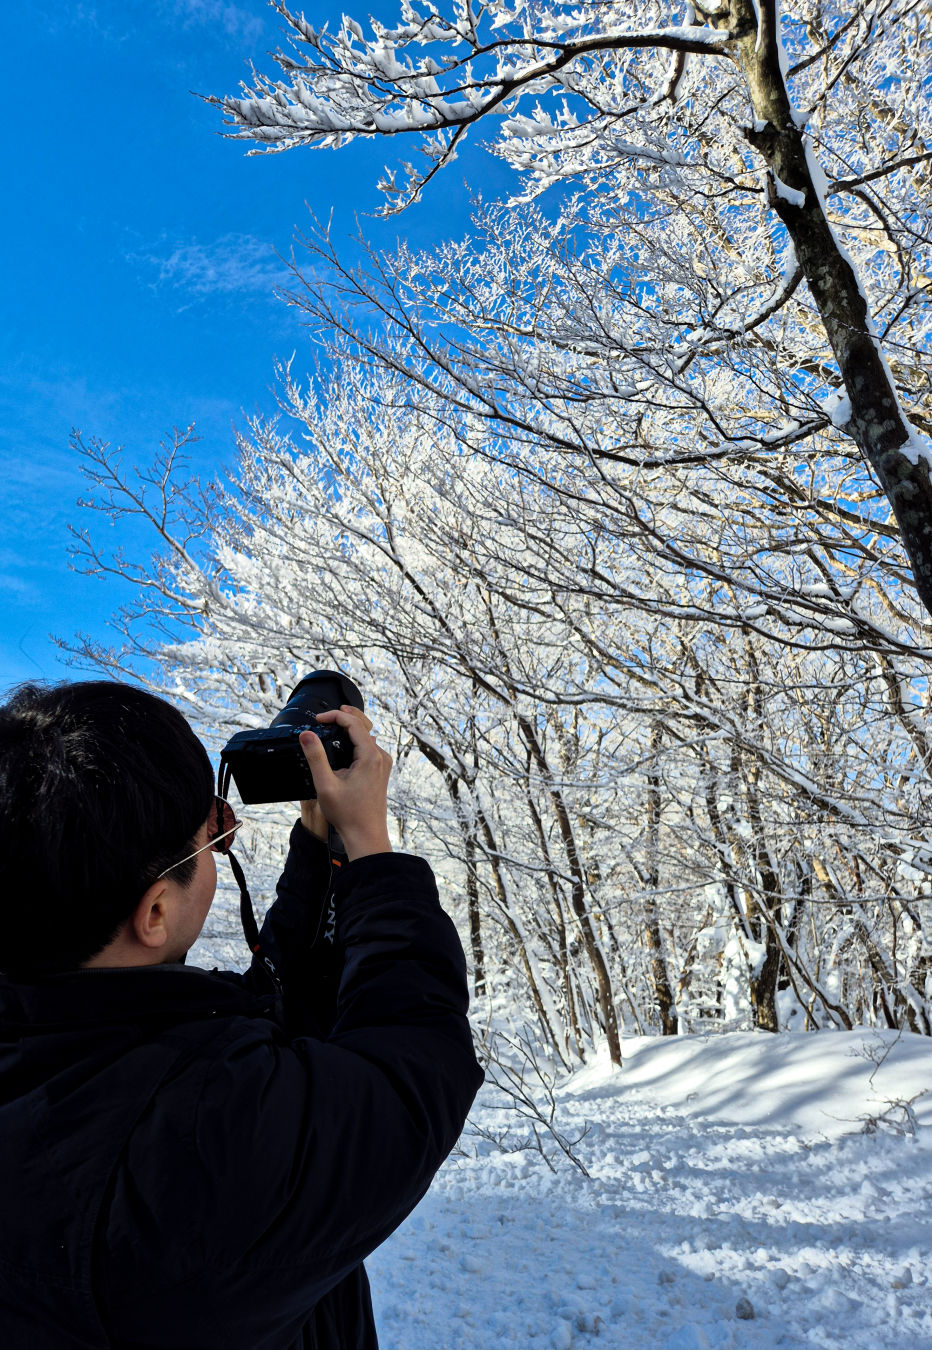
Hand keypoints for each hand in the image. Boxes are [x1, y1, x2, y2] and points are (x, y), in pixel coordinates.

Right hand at [298, 705, 392, 860]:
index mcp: (370, 757)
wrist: (366, 835)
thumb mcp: (325, 784)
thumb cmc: (348, 814)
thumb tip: (307, 735)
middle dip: (346, 716)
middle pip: (364, 725)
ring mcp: (382, 764)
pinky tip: (344, 744)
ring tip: (334, 724)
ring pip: (368, 736)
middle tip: (328, 713)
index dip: (335, 716)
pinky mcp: (380, 771)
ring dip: (351, 727)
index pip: (354, 724)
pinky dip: (356, 740)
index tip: (318, 720)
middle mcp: (380, 757)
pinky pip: (370, 748)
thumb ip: (315, 757)